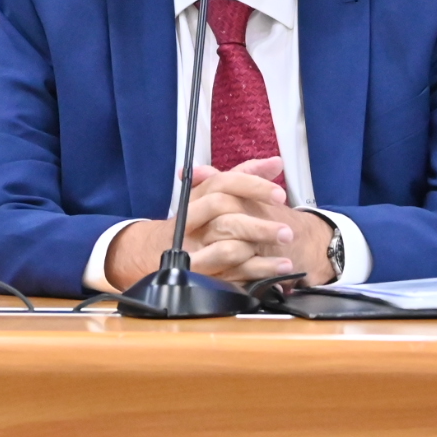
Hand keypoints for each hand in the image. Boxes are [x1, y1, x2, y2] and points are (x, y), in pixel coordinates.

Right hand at [103, 158, 334, 289]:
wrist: (148, 255)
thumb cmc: (193, 222)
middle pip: (225, 215)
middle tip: (287, 229)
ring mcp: (193, 250)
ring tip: (287, 251)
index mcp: (195, 198)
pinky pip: (231, 274)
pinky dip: (258, 271)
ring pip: (228, 248)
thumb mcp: (210, 195)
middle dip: (259, 223)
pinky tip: (279, 269)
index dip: (252, 186)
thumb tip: (276, 162)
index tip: (280, 194)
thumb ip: (243, 176)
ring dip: (259, 249)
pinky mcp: (199, 274)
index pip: (222, 184)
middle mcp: (191, 222)